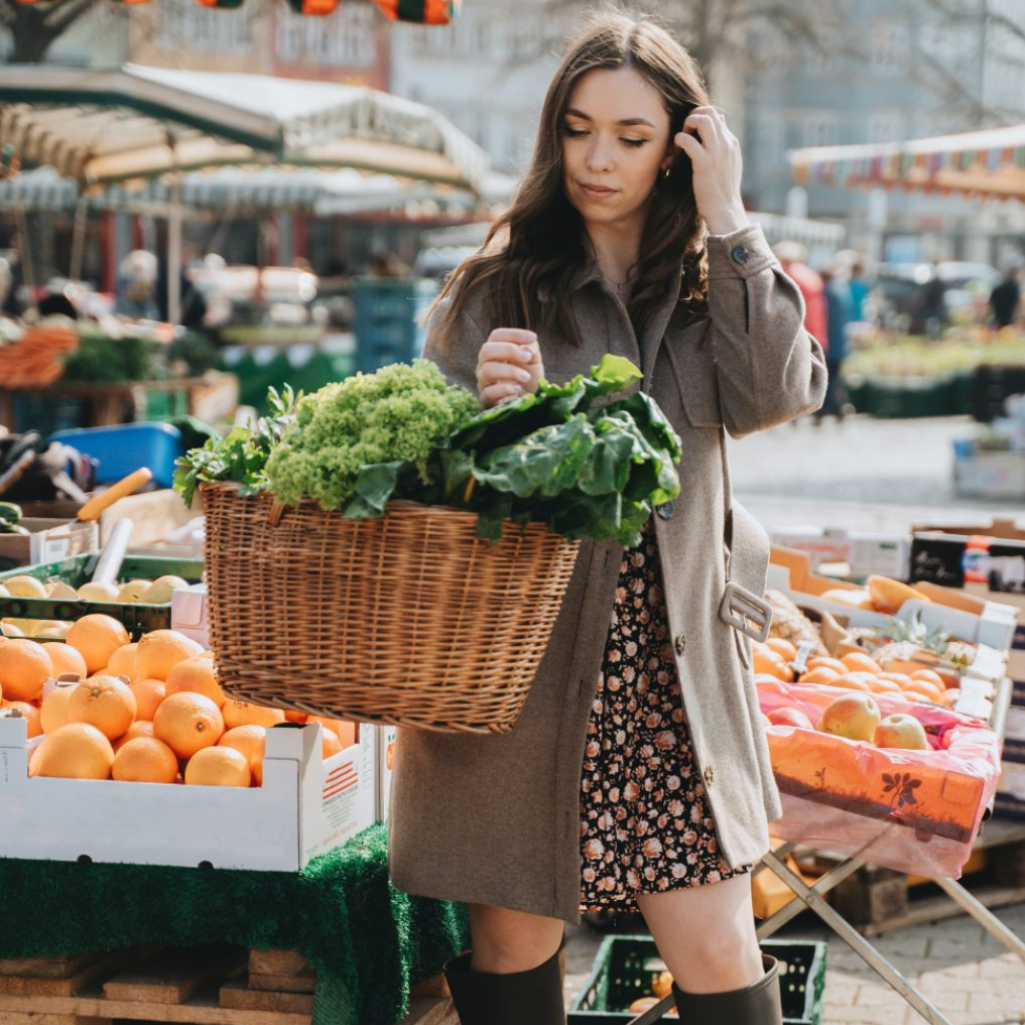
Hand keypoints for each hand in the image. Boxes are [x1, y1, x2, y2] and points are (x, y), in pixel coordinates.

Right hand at [476, 328, 544, 408]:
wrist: (529, 404)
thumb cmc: (529, 380)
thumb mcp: (534, 361)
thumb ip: (531, 349)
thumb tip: (526, 347)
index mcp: (495, 352)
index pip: (496, 336)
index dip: (513, 334)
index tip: (533, 337)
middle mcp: (485, 365)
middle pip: (487, 350)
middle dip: (509, 350)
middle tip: (528, 357)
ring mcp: (483, 383)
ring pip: (487, 370)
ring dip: (510, 371)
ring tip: (526, 377)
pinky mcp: (486, 401)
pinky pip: (488, 392)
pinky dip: (504, 389)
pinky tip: (517, 388)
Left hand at [674, 106, 749, 235]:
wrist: (725, 210)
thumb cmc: (722, 191)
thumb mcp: (729, 165)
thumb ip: (723, 146)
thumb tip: (719, 125)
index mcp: (731, 142)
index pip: (716, 117)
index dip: (700, 120)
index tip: (691, 133)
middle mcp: (726, 143)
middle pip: (710, 112)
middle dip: (693, 116)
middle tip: (684, 131)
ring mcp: (716, 152)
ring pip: (703, 119)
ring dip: (687, 124)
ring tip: (681, 139)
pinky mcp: (704, 163)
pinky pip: (689, 141)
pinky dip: (679, 140)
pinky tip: (676, 150)